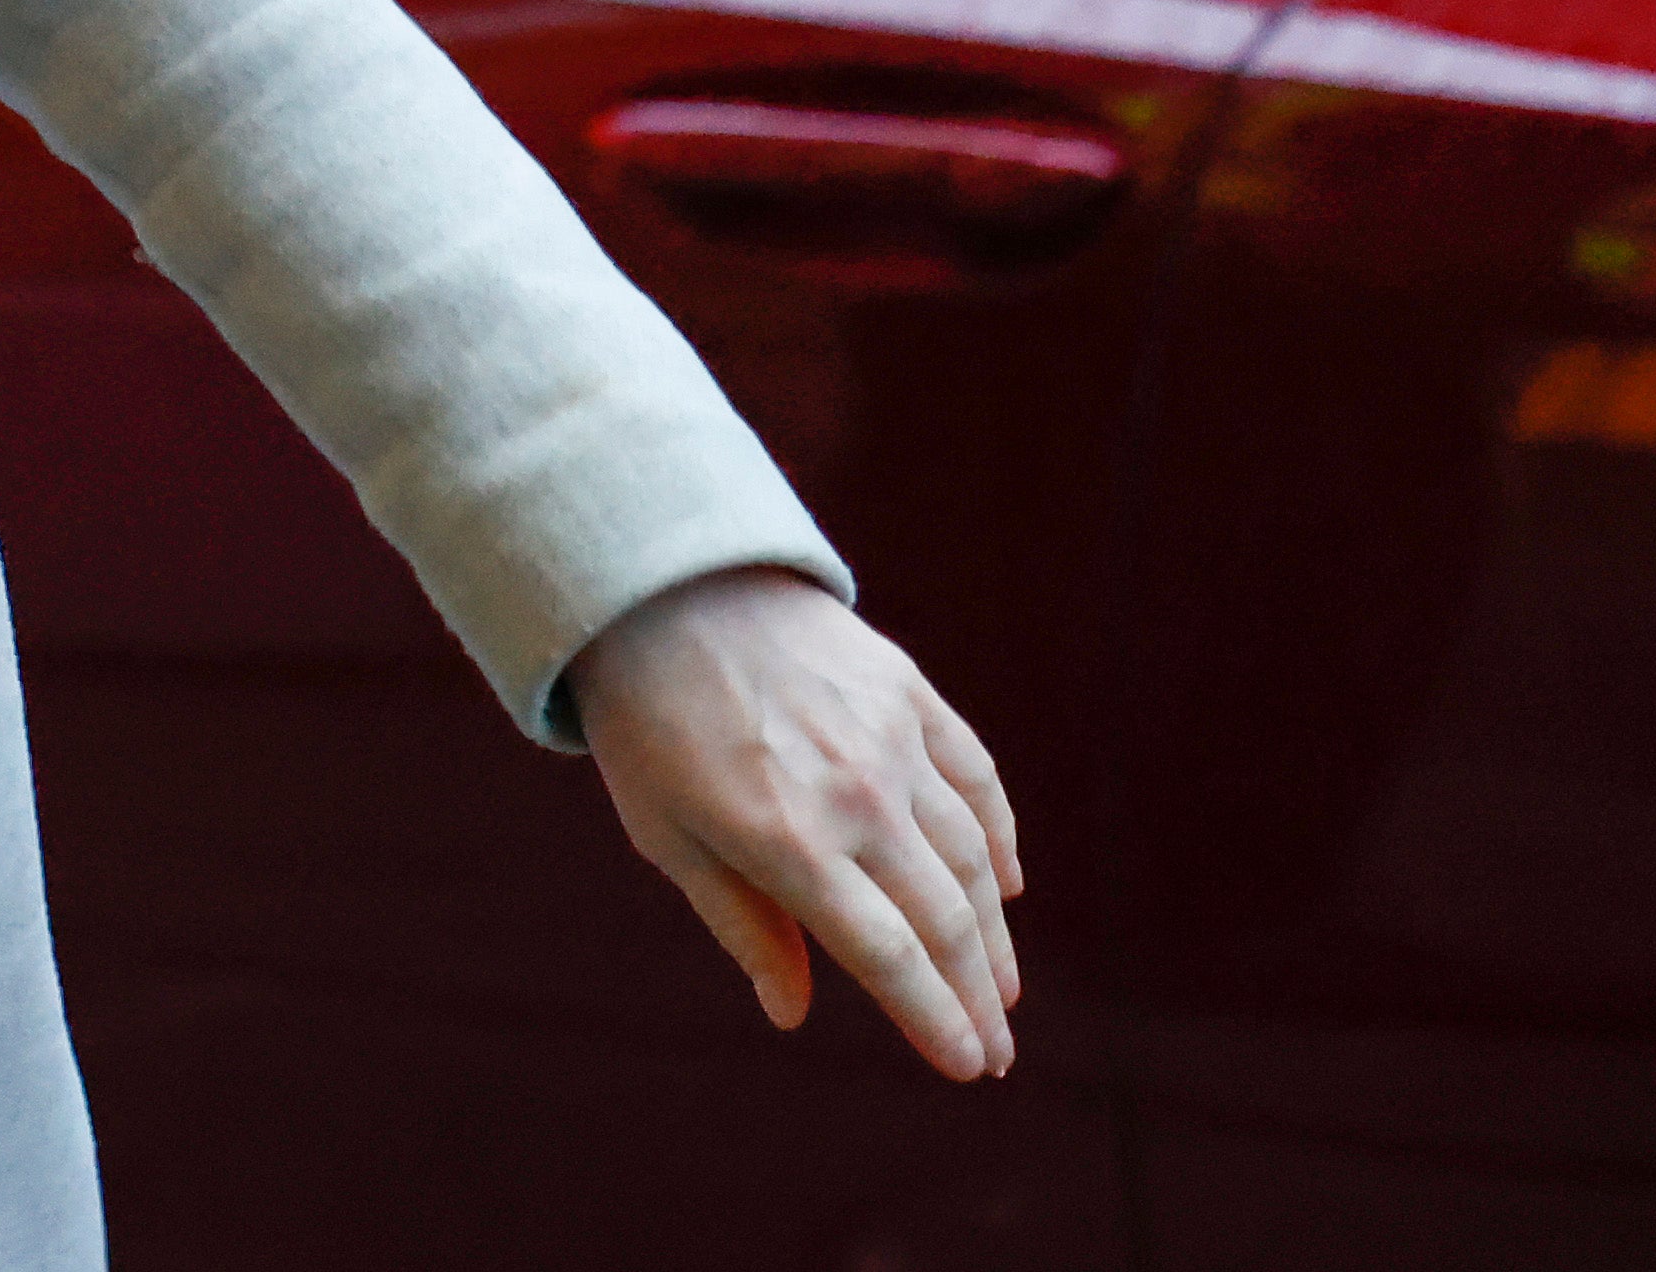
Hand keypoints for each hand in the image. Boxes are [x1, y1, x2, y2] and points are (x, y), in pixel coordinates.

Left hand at [574, 565, 1024, 1079]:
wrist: (659, 588)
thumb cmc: (648, 726)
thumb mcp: (668, 837)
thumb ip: (742, 926)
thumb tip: (792, 1014)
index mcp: (789, 841)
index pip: (890, 956)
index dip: (936, 1020)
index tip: (967, 1066)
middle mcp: (856, 795)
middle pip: (945, 920)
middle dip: (979, 997)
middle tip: (998, 1051)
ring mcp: (891, 740)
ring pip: (972, 858)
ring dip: (996, 933)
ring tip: (1004, 989)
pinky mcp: (908, 693)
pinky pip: (975, 779)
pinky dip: (998, 837)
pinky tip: (1007, 884)